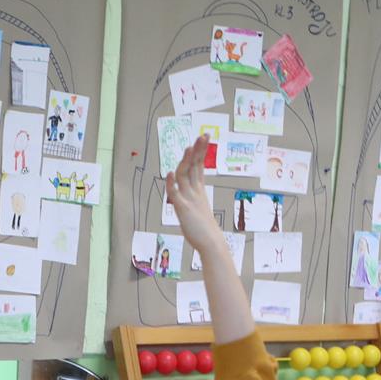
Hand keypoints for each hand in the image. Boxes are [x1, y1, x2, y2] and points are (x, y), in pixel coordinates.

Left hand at [166, 135, 223, 252]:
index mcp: (199, 192)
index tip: (204, 139)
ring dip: (186, 161)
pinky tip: (169, 174)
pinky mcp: (183, 209)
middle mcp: (195, 192)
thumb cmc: (204, 231)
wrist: (211, 244)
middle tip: (203, 136)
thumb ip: (193, 202)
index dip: (200, 152)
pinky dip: (171, 183)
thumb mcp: (199, 211)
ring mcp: (189, 199)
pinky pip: (175, 194)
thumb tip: (188, 199)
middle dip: (198, 150)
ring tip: (189, 147)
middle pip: (195, 167)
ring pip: (185, 176)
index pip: (199, 167)